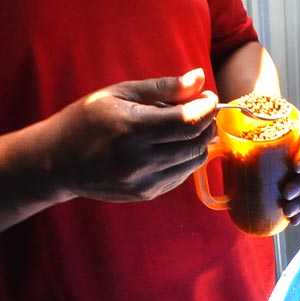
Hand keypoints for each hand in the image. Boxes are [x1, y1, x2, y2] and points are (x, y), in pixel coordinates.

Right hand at [46, 69, 217, 202]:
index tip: (209, 97)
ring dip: (201, 141)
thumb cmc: (88, 120)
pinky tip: (177, 144)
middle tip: (205, 110)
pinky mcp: (147, 193)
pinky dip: (187, 157)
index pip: (187, 122)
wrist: (58, 161)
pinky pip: (182, 175)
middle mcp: (139, 158)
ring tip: (192, 126)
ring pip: (193, 161)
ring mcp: (144, 180)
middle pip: (194, 142)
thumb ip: (163, 88)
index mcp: (131, 128)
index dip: (206, 108)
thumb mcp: (120, 94)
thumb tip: (199, 78)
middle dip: (207, 124)